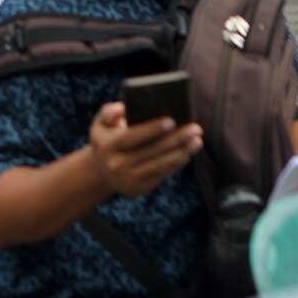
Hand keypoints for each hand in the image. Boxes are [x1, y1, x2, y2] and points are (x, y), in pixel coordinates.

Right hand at [88, 102, 202, 197]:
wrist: (101, 171)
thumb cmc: (107, 139)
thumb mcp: (100, 123)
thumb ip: (108, 112)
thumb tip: (123, 108)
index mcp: (107, 146)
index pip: (132, 137)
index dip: (151, 129)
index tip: (172, 121)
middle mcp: (116, 164)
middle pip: (152, 151)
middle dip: (176, 139)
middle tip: (196, 128)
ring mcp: (128, 179)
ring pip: (160, 164)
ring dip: (182, 152)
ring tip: (197, 140)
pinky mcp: (139, 188)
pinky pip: (162, 174)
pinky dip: (176, 163)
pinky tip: (187, 152)